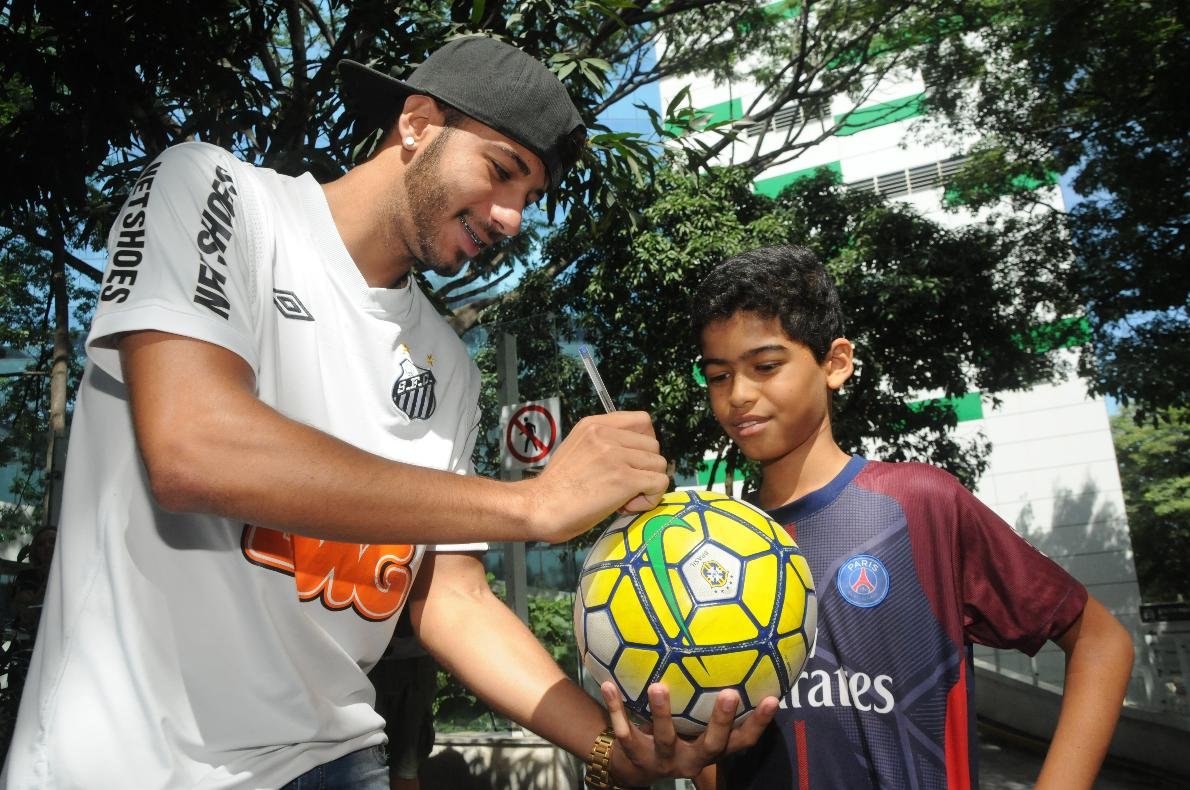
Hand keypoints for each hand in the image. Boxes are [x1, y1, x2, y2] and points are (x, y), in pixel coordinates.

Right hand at [524, 412, 669, 542]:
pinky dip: (650, 499)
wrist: (540, 507)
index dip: (644, 444)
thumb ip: (604, 443)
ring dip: (647, 485)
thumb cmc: (557, 486)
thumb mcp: (577, 448)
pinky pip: (659, 484)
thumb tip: (636, 454)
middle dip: (645, 468)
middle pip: (654, 446)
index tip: (632, 462)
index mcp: (594, 424)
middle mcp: (606, 435)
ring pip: (659, 465)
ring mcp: (616, 456)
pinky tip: (627, 506)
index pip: (643, 421)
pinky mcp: (624, 479)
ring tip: (623, 498)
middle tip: (624, 486)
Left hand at [600, 681, 777, 785]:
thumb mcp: (692, 724)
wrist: (633, 769)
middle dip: (722, 721)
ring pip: (665, 738)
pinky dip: (616, 707)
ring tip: (659, 686)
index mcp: (709, 749)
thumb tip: (731, 649)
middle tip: (730, 693)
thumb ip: (707, 695)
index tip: (773, 698)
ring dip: (663, 713)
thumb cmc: (673, 735)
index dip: (759, 723)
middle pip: (712, 744)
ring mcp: (663, 760)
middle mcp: (691, 759)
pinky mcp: (634, 756)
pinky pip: (624, 729)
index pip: (742, 740)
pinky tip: (607, 684)